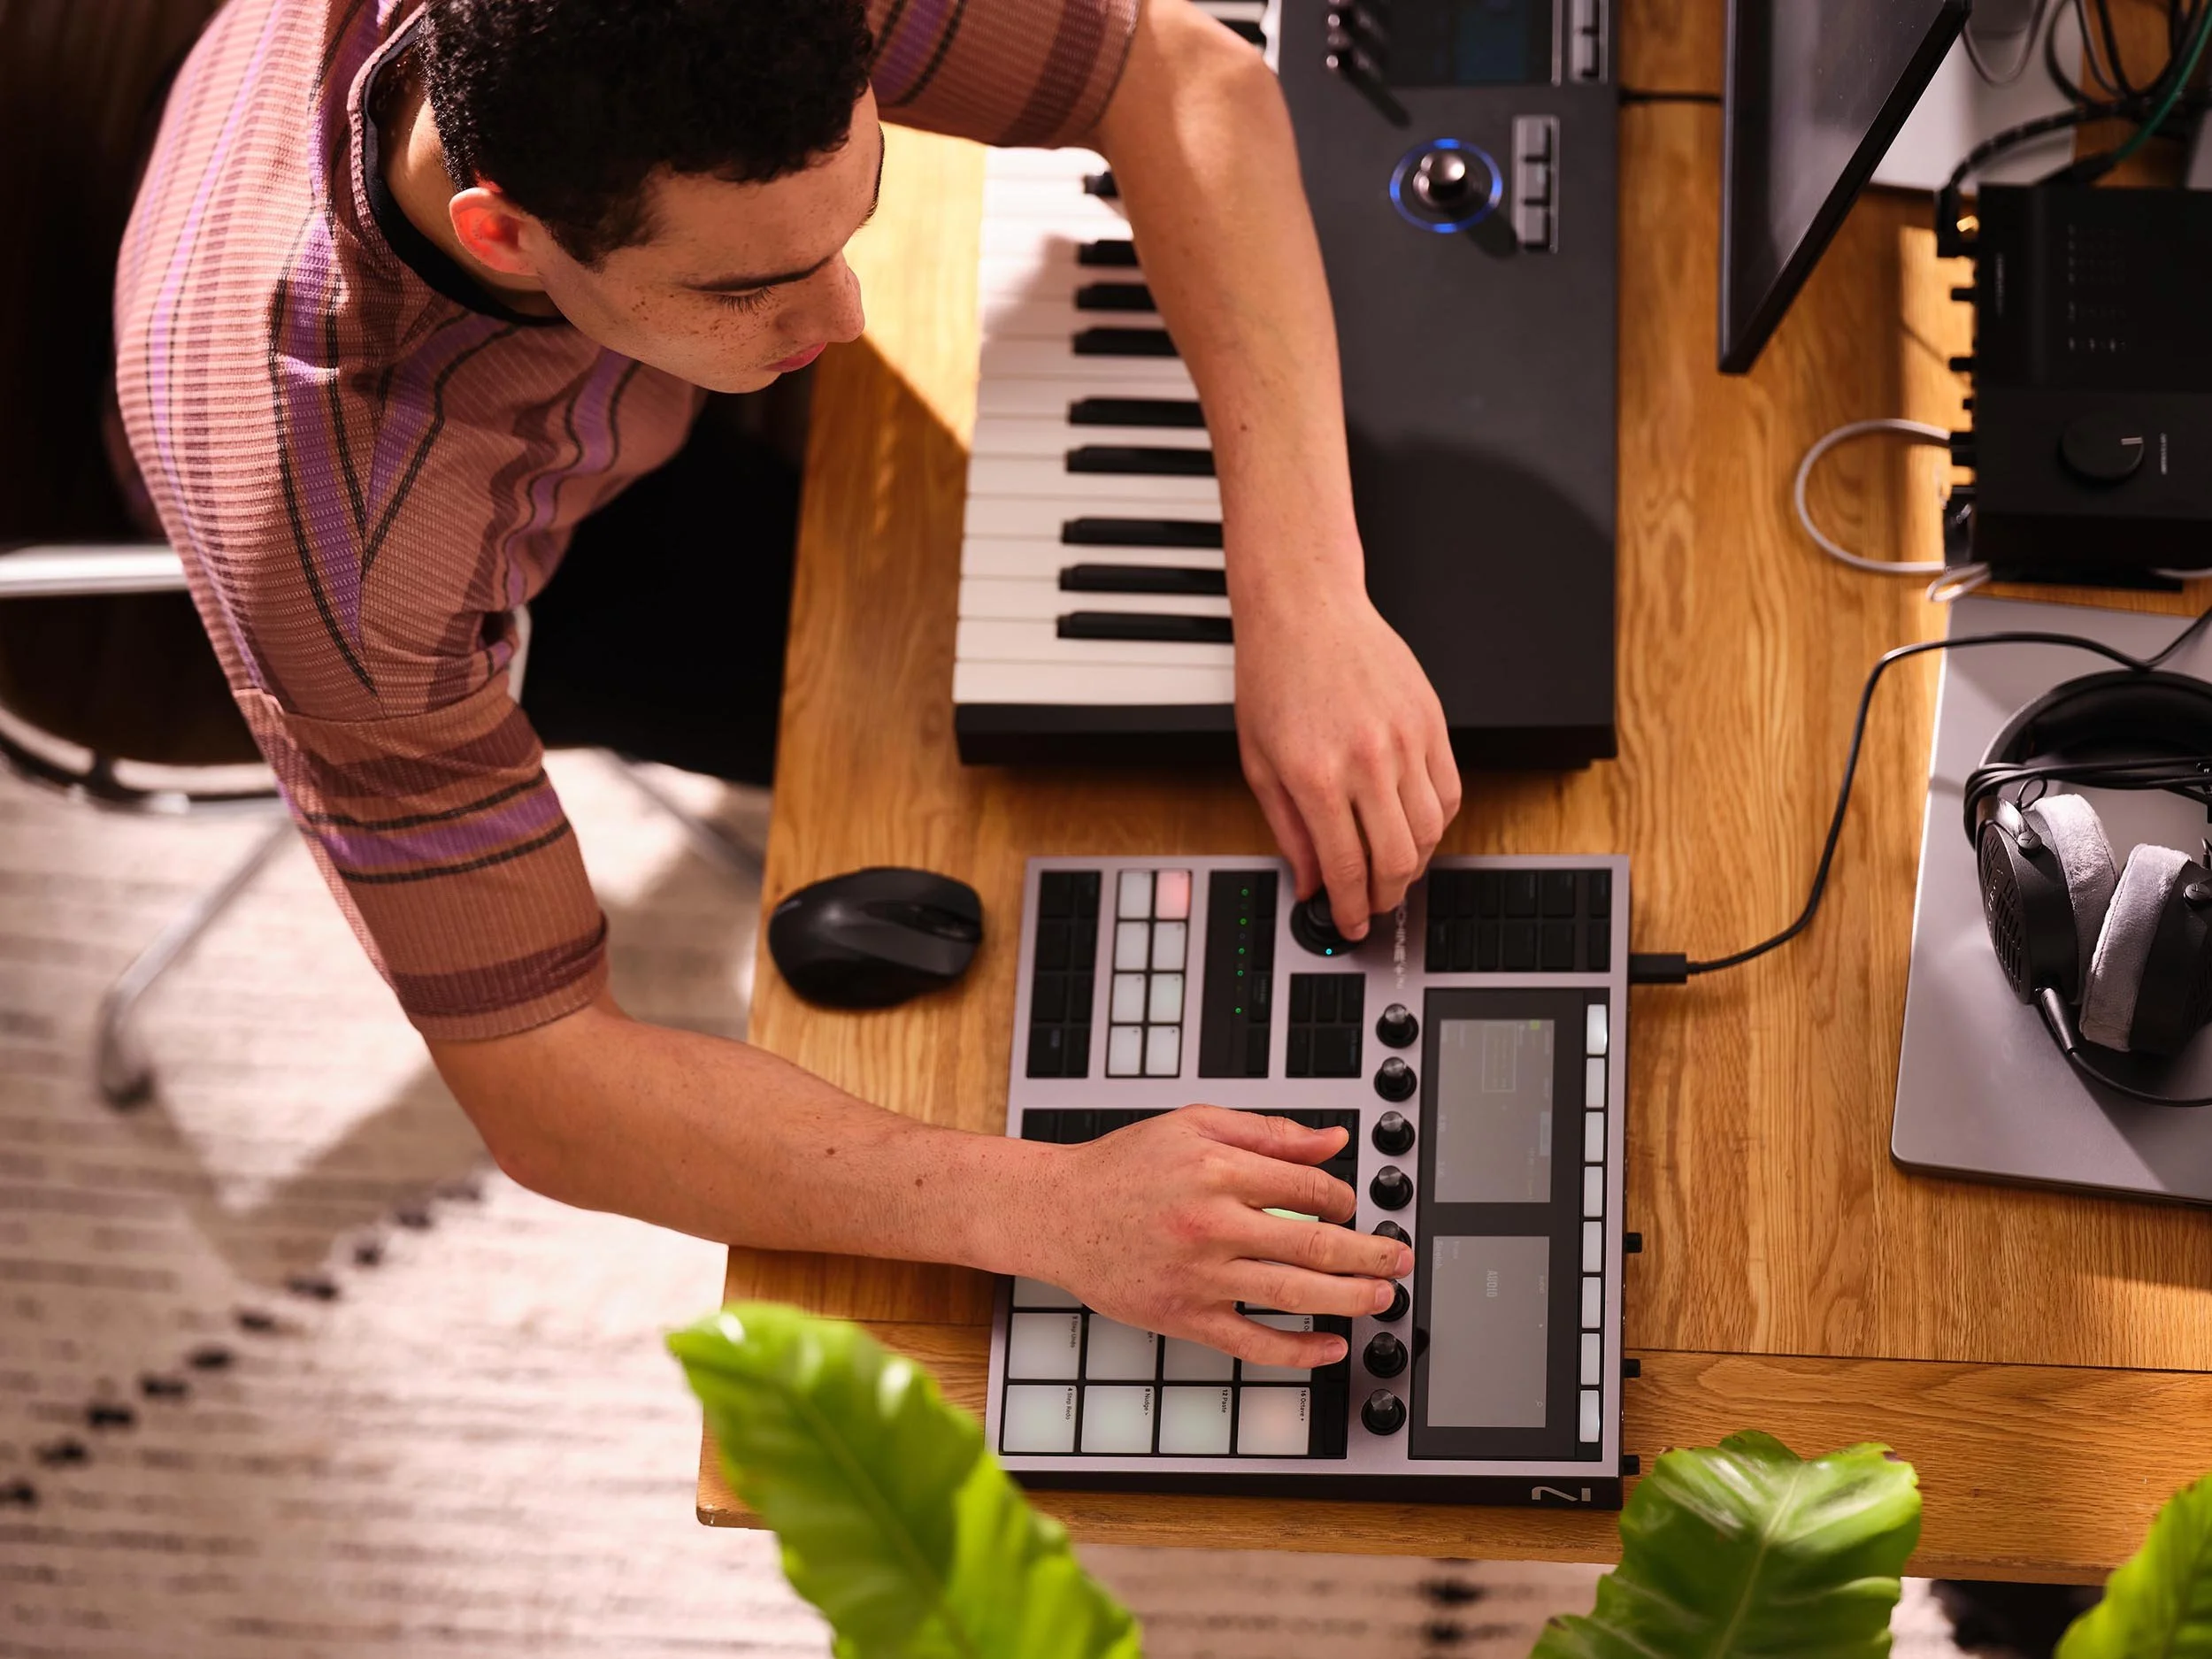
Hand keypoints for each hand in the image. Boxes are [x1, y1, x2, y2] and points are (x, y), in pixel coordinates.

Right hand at [1023, 1106, 1413, 1366]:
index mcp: (1217, 1170)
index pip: (1308, 1189)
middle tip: (1400, 1258)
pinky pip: (1253, 1343)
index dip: (1344, 1198)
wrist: (1058, 1212)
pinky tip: (1330, 1347)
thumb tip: (1332, 1140)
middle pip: (1314, 1246)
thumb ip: (1268, 1132)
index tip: (1352, 1205)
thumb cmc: (1123, 1167)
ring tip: (1383, 1297)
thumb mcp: (1194, 1124)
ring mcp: (1200, 1277)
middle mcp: (1212, 1225)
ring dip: (1349, 1300)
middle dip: (1370, 1254)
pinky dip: (1298, 1350)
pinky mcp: (1185, 1317)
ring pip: (1294, 1295)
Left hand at [1234, 593, 1461, 938]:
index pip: (1347, 867)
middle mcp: (1367, 760)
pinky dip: (1438, 822)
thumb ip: (1288, 830)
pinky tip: (1414, 827)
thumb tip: (1311, 882)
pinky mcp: (1433, 721)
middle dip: (1385, 896)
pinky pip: (1451, 792)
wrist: (1307, 609)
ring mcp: (1407, 740)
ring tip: (1393, 870)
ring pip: (1431, 832)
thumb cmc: (1275, 676)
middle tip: (1372, 905)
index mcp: (1316, 775)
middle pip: (1397, 859)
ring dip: (1415, 864)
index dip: (1349, 908)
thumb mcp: (1259, 762)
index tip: (1348, 925)